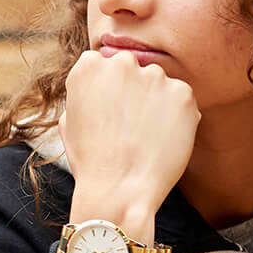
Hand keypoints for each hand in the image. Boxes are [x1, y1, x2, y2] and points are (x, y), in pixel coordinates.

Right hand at [59, 48, 199, 243]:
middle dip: (132, 89)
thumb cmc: (91, 160)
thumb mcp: (69, 120)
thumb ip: (86, 92)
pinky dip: (176, 116)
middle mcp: (122, 63)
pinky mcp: (183, 93)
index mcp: (89, 66)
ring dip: (155, 101)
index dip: (106, 88)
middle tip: (129, 123)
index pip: (102, 63)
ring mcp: (155, 76)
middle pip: (131, 67)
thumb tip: (100, 86)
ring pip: (158, 83)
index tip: (109, 108)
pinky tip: (162, 138)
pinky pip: (181, 99)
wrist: (120, 189)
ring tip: (146, 135)